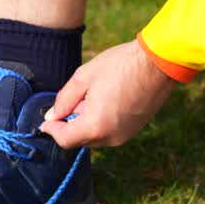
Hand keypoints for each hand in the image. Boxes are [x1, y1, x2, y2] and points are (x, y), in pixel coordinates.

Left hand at [39, 40, 175, 148]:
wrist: (158, 63)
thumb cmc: (121, 65)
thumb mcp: (84, 77)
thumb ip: (65, 99)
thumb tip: (53, 115)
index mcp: (95, 126)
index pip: (65, 140)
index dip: (52, 130)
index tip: (46, 120)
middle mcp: (111, 137)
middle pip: (80, 140)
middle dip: (70, 125)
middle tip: (72, 100)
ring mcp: (125, 135)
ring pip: (95, 137)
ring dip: (86, 123)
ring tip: (92, 96)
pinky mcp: (134, 130)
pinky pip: (109, 132)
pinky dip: (101, 122)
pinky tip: (106, 99)